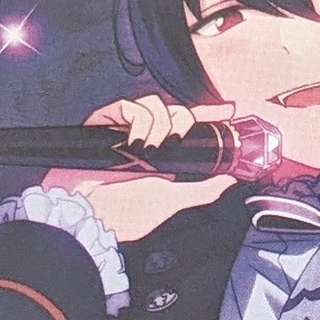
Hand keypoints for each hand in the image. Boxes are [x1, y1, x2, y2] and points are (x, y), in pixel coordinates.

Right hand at [43, 95, 235, 242]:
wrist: (89, 215)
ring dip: (158, 124)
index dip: (206, 114)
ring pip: (153, 103)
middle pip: (173, 110)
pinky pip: (128, 105)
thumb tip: (230, 181)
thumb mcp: (171, 202)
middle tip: (175, 140)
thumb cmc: (123, 214)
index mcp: (162, 156)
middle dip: (181, 120)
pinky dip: (138, 120)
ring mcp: (124, 129)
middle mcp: (145, 139)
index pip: (187, 127)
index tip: (227, 110)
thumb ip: (202, 190)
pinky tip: (136, 141)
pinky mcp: (103, 123)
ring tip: (150, 149)